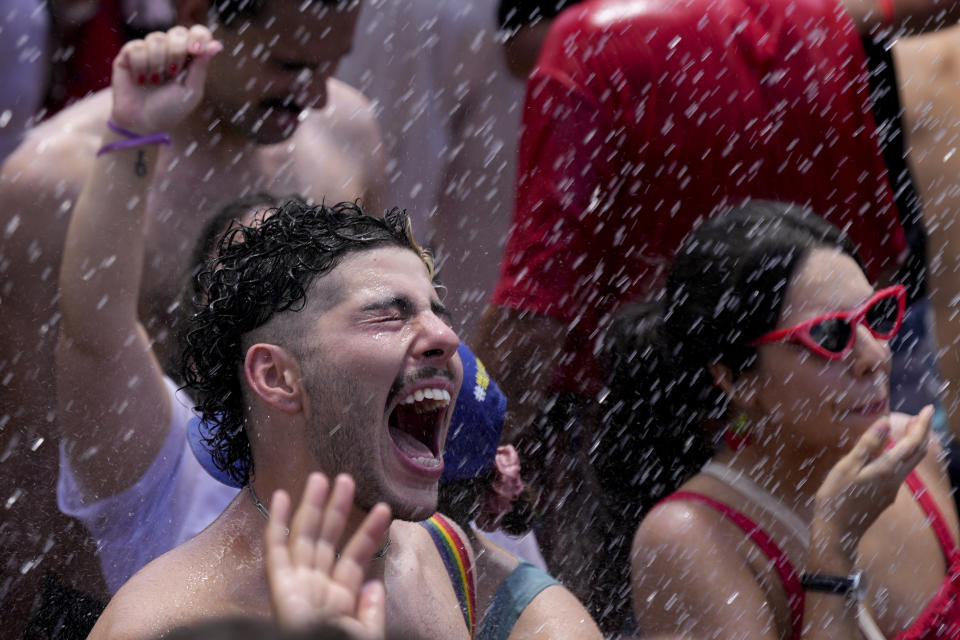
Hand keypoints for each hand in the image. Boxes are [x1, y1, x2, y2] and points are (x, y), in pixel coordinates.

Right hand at [110, 25, 221, 133]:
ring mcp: (149, 50)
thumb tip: (216, 44)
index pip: (197, 33)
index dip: (198, 36)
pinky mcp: (128, 54)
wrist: (142, 122)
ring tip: (155, 81)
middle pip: (178, 32)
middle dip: (177, 52)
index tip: (196, 49)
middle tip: (173, 73)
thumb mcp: (191, 91)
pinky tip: (140, 79)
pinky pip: (136, 47)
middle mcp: (169, 50)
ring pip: (157, 38)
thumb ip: (201, 67)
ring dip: (158, 63)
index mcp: (188, 58)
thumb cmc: (169, 110)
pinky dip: (140, 66)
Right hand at [265, 473, 391, 639]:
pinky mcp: (279, 588)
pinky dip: (276, 523)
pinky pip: (276, 550)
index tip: (383, 508)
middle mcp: (317, 589)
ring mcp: (297, 586)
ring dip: (314, 505)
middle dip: (337, 508)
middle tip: (347, 478)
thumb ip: (370, 613)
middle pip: (328, 540)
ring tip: (326, 476)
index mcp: (338, 601)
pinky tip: (282, 495)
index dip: (367, 532)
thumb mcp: (366, 637)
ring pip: (306, 536)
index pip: (354, 558)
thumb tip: (374, 585)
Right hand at [811, 405, 932, 559]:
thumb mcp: (847, 466)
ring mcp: (891, 490)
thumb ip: (867, 445)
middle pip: (917, 453)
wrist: (838, 533)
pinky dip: (902, 455)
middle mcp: (895, 479)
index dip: (922, 425)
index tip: (928, 409)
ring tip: (908, 429)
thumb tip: (885, 422)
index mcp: (887, 469)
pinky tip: (889, 454)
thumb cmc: (837, 497)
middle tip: (921, 415)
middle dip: (922, 433)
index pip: (913, 443)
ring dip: (913, 444)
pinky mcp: (884, 496)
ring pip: (910, 463)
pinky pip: (900, 471)